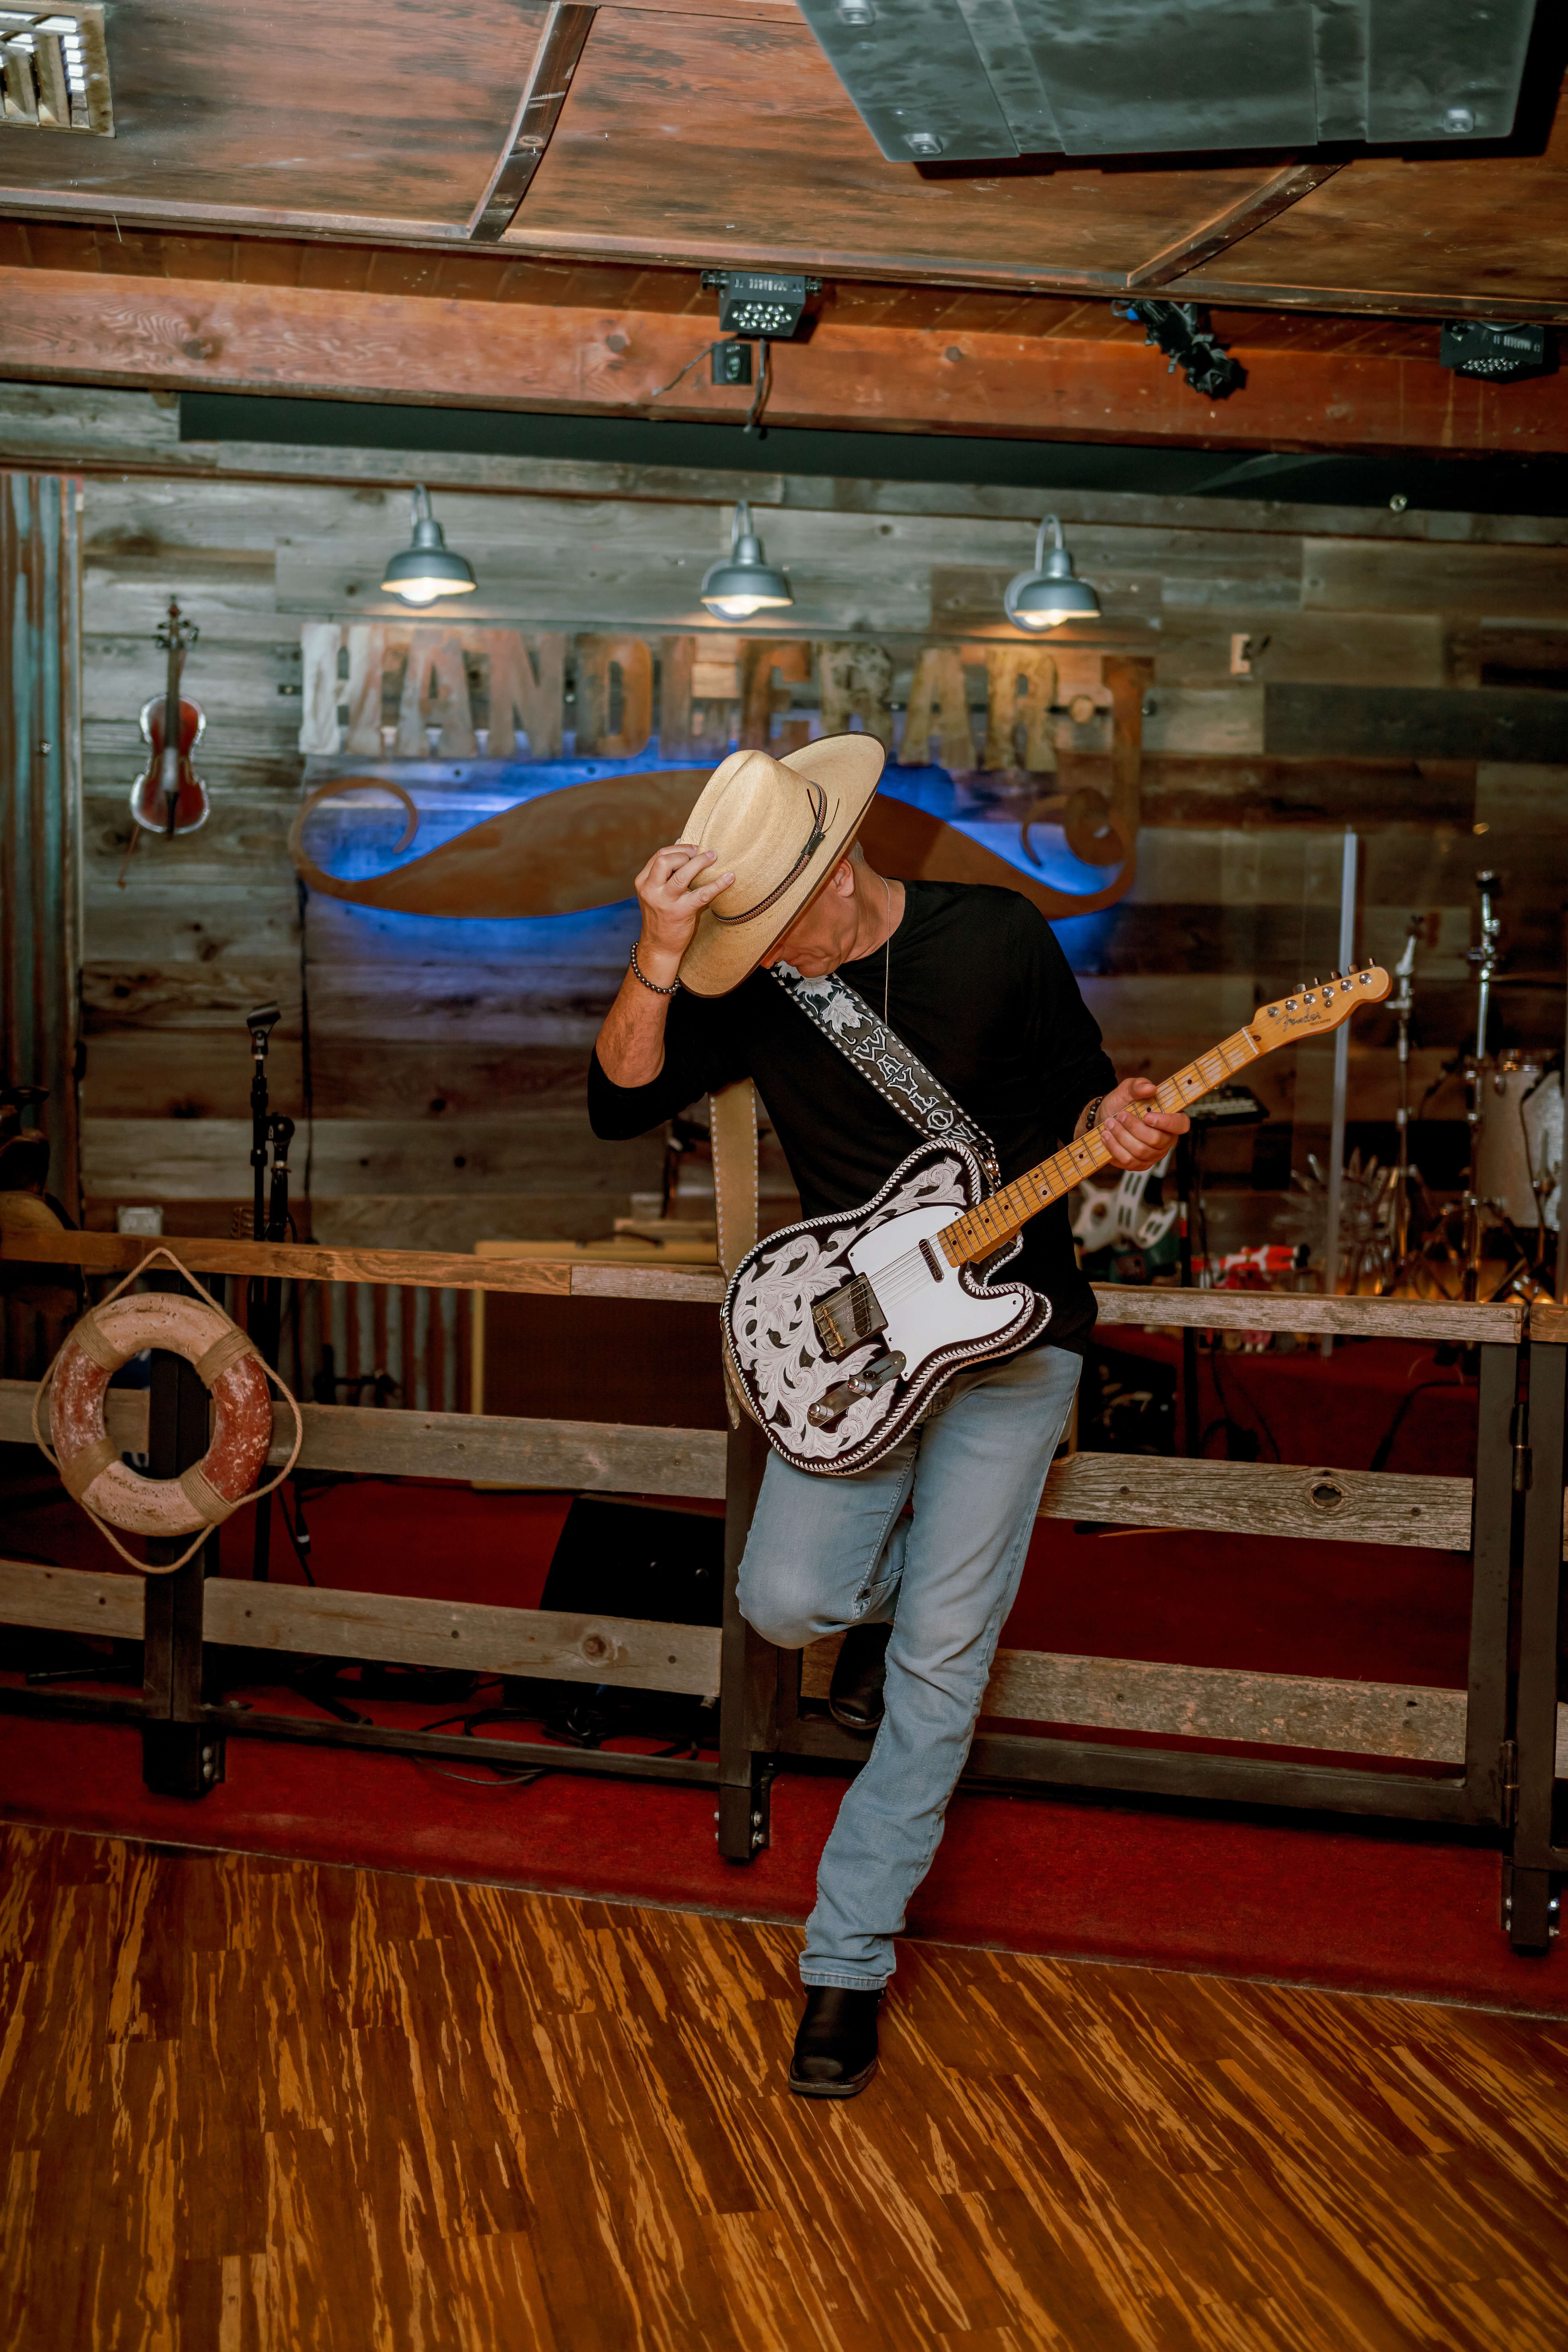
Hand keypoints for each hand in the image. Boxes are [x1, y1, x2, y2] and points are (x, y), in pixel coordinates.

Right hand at [633, 842, 734, 983]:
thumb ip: (665, 871)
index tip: (693, 848)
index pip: (660, 855)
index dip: (678, 848)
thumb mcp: (656, 892)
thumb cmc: (662, 915)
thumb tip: (680, 843)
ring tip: (714, 856)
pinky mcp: (680, 912)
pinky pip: (702, 894)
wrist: (659, 947)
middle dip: (686, 853)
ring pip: (682, 874)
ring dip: (700, 862)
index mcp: (643, 881)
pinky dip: (717, 884)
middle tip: (701, 854)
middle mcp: (650, 889)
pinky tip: (729, 878)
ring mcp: (664, 901)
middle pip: (666, 860)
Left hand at [1096, 1078, 1188, 1170]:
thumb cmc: (1122, 1103)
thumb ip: (1139, 1085)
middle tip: (1120, 1115)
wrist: (1105, 1117)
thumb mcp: (1128, 1089)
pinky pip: (1129, 1161)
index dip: (1167, 1122)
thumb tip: (1150, 1088)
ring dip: (1121, 1136)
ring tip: (1109, 1123)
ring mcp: (1154, 1154)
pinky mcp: (1139, 1164)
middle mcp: (1167, 1139)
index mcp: (1172, 1119)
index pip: (1181, 1125)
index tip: (1147, 1116)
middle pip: (1156, 1140)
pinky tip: (1107, 1136)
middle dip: (1134, 1127)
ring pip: (1140, 1151)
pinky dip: (1115, 1148)